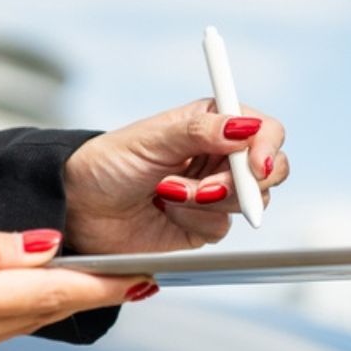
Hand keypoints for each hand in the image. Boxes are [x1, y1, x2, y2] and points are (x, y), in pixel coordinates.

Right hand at [0, 190, 152, 350]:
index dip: (99, 287)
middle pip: (35, 317)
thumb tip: (47, 253)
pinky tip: (31, 293)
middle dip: (83, 296)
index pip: (45, 295)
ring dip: (50, 306)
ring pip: (12, 326)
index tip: (142, 278)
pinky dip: (14, 312)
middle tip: (132, 277)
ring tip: (92, 282)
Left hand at [62, 99, 288, 253]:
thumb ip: (200, 130)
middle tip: (208, 189)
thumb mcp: (151, 138)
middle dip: (244, 182)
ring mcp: (215, 193)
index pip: (263, 129)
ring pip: (250, 201)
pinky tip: (167, 212)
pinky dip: (196, 220)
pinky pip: (223, 227)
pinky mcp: (205, 225)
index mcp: (212, 123)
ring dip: (209, 200)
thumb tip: (245, 126)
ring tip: (167, 192)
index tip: (257, 165)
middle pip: (270, 169)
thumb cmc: (108, 164)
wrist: (80, 210)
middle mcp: (220, 156)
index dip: (267, 146)